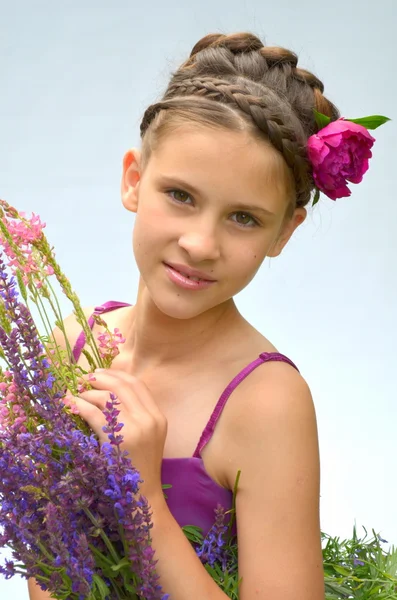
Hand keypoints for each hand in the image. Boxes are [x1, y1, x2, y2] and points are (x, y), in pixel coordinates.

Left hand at [70, 369, 167, 500]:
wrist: (143, 499)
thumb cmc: (139, 471)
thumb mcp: (146, 439)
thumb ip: (135, 418)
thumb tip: (108, 397)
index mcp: (158, 417)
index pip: (138, 385)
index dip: (118, 375)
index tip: (102, 373)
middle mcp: (150, 418)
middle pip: (123, 385)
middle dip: (102, 377)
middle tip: (85, 378)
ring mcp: (136, 428)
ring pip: (108, 397)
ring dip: (89, 393)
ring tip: (77, 396)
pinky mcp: (118, 439)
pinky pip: (94, 414)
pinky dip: (79, 406)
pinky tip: (70, 405)